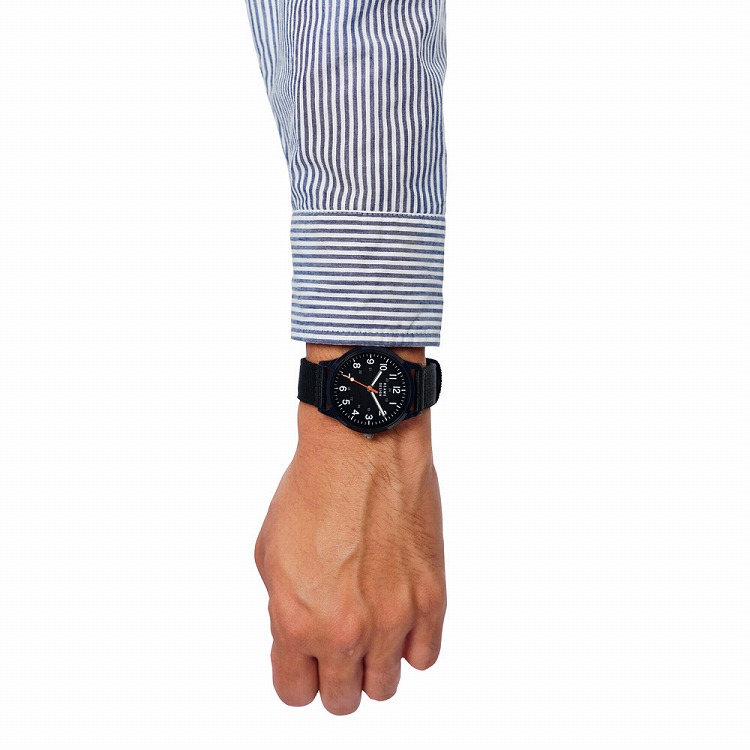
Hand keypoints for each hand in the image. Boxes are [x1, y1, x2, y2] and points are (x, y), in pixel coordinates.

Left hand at [254, 346, 445, 713]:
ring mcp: (394, 618)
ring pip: (385, 686)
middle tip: (334, 644)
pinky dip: (410, 647)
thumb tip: (302, 634)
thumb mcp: (270, 556)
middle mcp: (347, 631)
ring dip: (372, 666)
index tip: (303, 656)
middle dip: (332, 676)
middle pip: (342, 699)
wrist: (362, 448)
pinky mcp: (431, 598)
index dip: (296, 673)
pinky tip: (398, 620)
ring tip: (368, 632)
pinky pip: (425, 656)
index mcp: (297, 623)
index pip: (296, 692)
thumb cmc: (313, 489)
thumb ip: (285, 610)